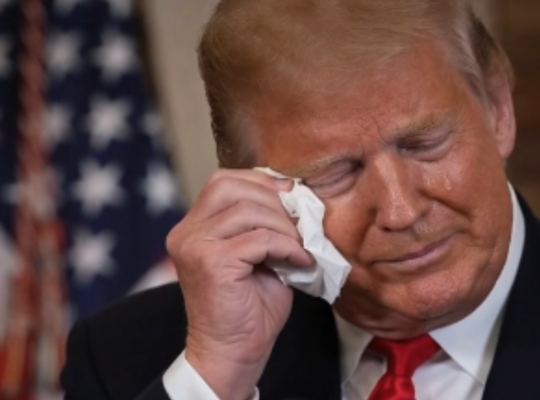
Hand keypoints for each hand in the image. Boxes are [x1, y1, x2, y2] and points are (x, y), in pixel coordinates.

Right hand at [166, 169, 312, 399]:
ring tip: (303, 246)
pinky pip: (259, 239)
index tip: (293, 196)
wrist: (234, 350)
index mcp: (193, 226)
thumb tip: (296, 193)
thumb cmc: (250, 305)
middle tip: (303, 222)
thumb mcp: (258, 252)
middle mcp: (186, 232)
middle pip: (232, 187)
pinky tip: (300, 261)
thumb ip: (265, 222)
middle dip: (275, 200)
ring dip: (285, 226)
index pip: (223, 181)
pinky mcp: (210, 263)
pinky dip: (287, 247)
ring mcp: (194, 246)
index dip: (262, 182)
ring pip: (248, 211)